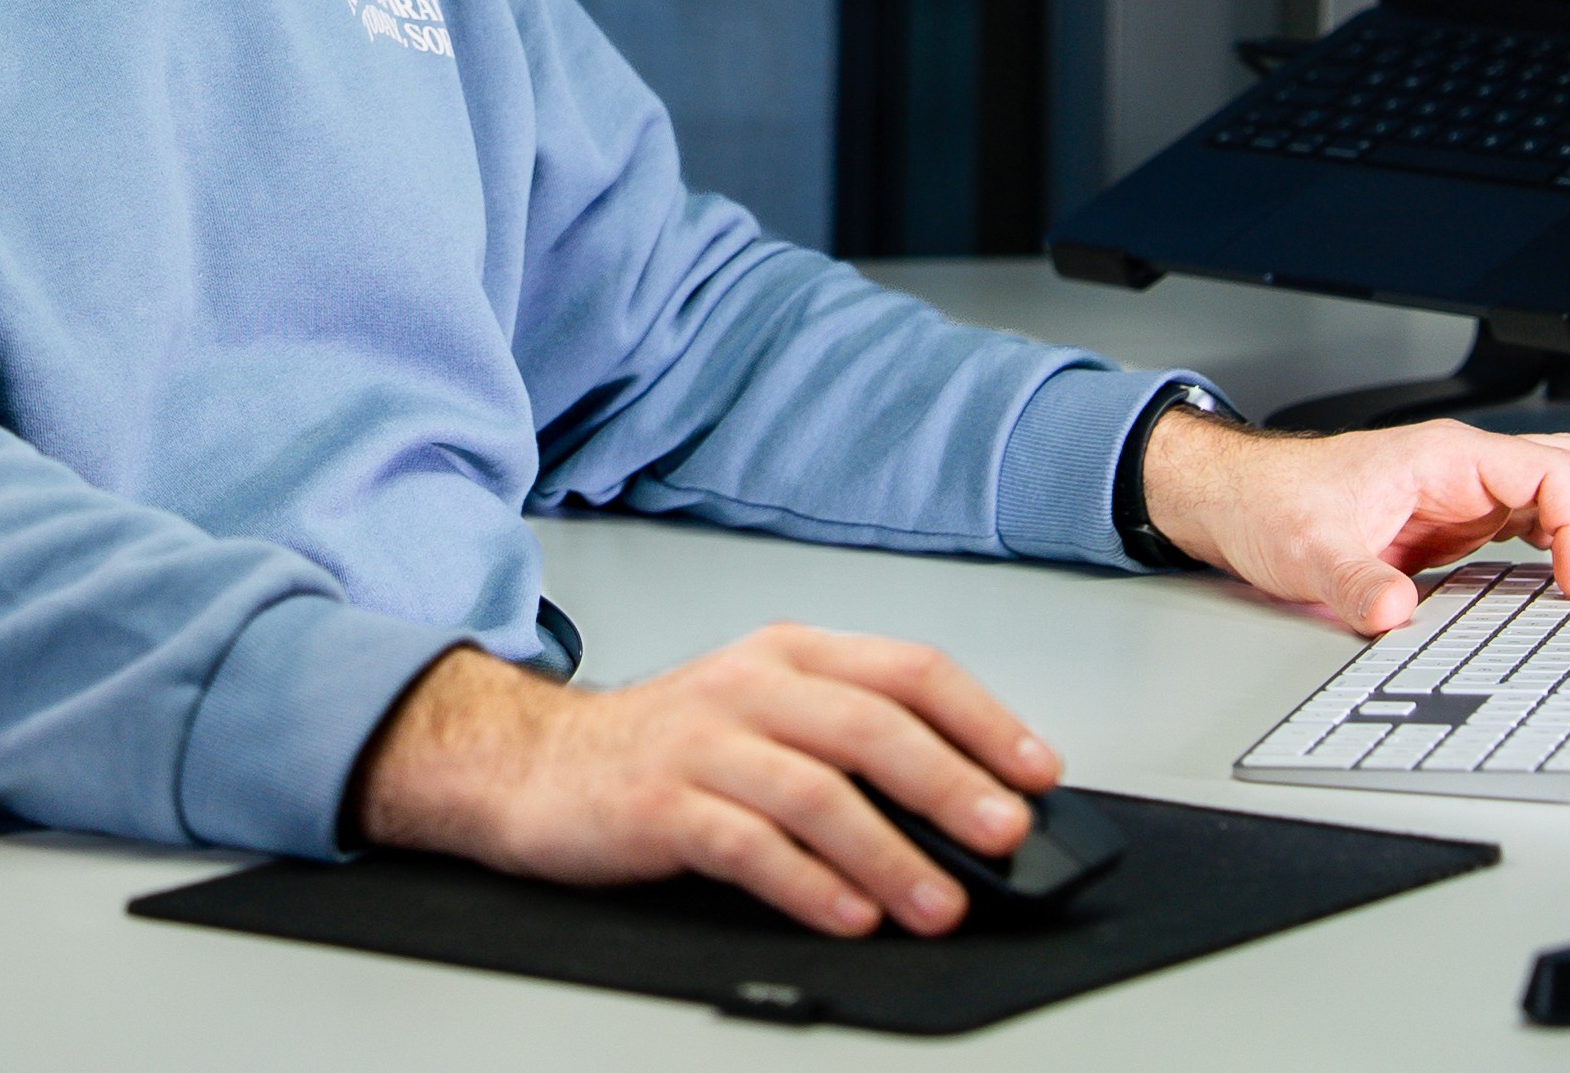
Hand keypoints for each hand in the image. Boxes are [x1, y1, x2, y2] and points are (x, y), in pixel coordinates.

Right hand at [352, 625, 1059, 936]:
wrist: (532, 762)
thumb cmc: (665, 748)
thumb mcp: (764, 716)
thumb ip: (849, 744)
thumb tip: (964, 807)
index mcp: (791, 655)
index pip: (908, 669)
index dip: (982, 719)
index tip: (1037, 771)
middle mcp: (751, 686)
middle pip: (871, 725)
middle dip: (950, 785)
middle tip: (1005, 837)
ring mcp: (703, 743)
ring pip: (815, 790)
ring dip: (889, 853)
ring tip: (938, 904)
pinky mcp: (658, 805)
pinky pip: (747, 845)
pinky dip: (808, 884)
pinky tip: (849, 915)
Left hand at [1142, 413, 1569, 631]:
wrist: (1235, 500)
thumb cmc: (1270, 502)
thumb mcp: (1308, 549)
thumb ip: (1355, 581)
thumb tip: (1394, 614)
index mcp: (1441, 457)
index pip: (1547, 472)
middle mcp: (1458, 471)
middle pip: (1562, 474)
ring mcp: (1457, 498)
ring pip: (1547, 502)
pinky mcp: (1449, 528)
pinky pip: (1520, 532)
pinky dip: (1547, 557)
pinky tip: (1552, 592)